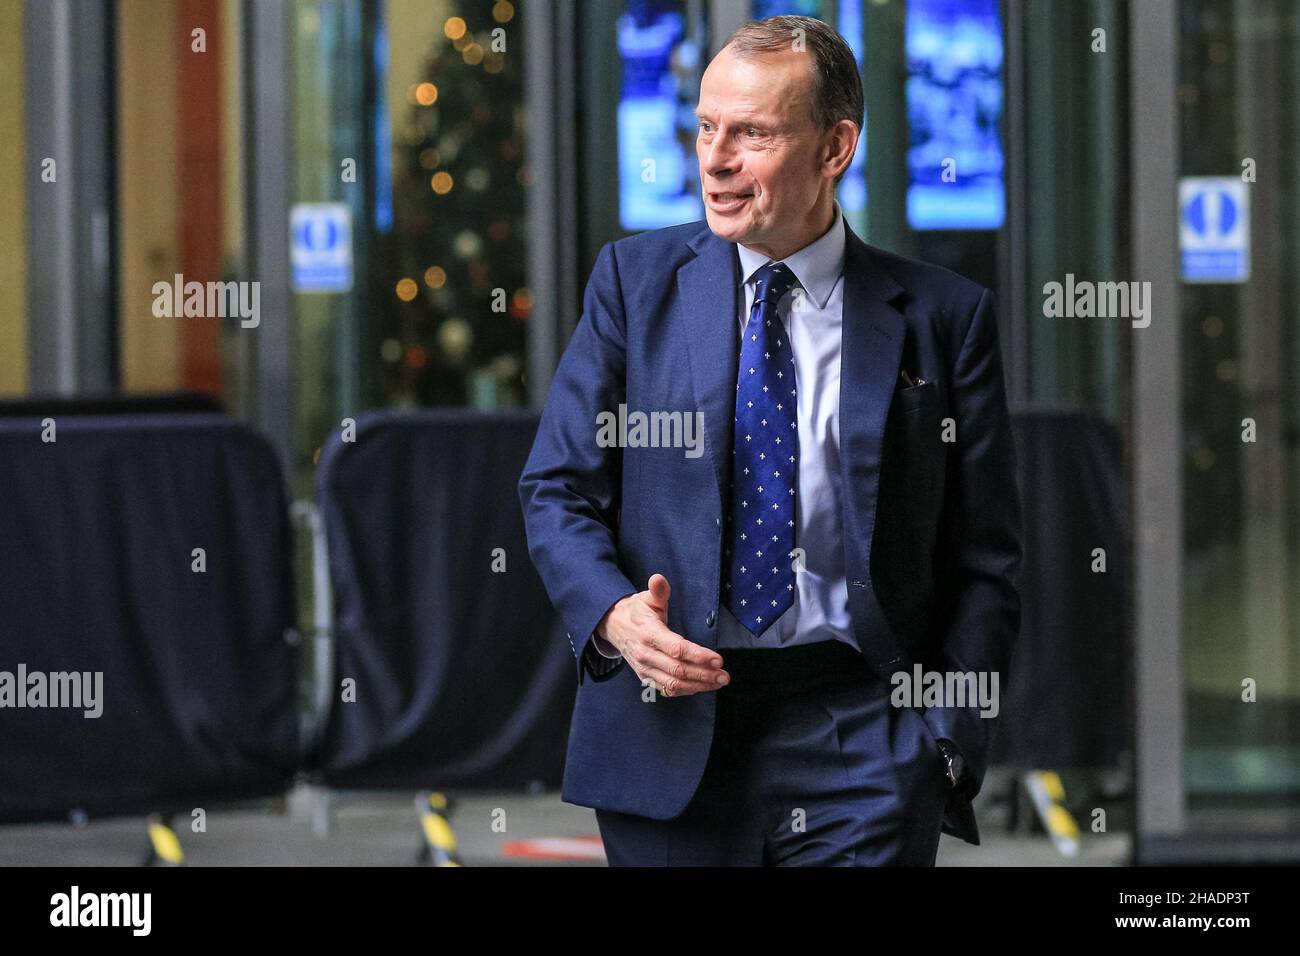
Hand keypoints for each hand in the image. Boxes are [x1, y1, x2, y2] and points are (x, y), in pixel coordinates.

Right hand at [597, 573, 728, 695]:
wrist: (613, 626)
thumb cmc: (636, 612)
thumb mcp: (646, 598)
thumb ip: (657, 590)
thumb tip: (659, 578)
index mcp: (649, 634)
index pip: (677, 649)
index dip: (699, 656)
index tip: (718, 659)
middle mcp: (646, 654)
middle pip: (678, 670)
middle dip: (704, 674)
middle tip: (724, 675)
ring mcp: (645, 668)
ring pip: (674, 684)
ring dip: (699, 685)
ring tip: (718, 682)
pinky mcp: (646, 677)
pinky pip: (668, 689)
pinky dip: (687, 690)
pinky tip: (702, 686)